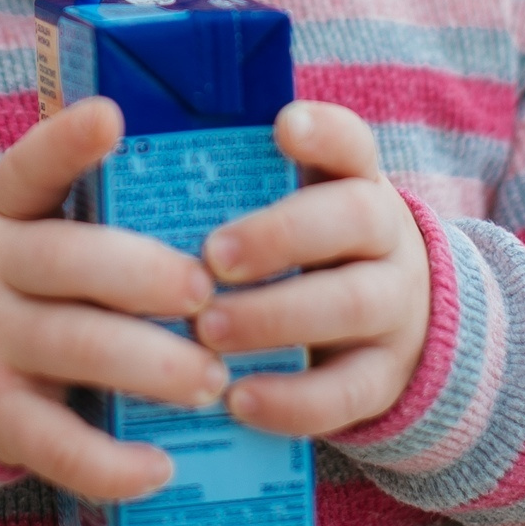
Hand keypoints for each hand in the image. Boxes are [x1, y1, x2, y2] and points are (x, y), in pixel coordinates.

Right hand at [0, 96, 226, 499]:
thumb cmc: (38, 273)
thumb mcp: (45, 223)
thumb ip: (107, 201)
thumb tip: (224, 174)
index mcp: (9, 206)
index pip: (31, 165)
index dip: (67, 142)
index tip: (111, 116)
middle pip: (66, 260)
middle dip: (141, 274)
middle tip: (205, 292)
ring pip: (71, 346)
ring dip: (148, 365)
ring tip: (213, 380)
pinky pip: (54, 442)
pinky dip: (110, 461)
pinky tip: (161, 466)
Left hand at [194, 101, 430, 437]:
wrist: (381, 325)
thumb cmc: (300, 251)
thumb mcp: (285, 207)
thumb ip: (234, 185)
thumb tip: (129, 162)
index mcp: (354, 180)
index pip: (351, 141)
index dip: (322, 131)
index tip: (282, 126)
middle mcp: (385, 235)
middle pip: (354, 218)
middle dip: (280, 236)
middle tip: (212, 256)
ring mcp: (395, 307)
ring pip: (352, 303)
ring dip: (274, 317)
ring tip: (209, 330)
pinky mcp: (385, 375)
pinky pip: (350, 390)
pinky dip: (292, 399)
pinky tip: (238, 399)